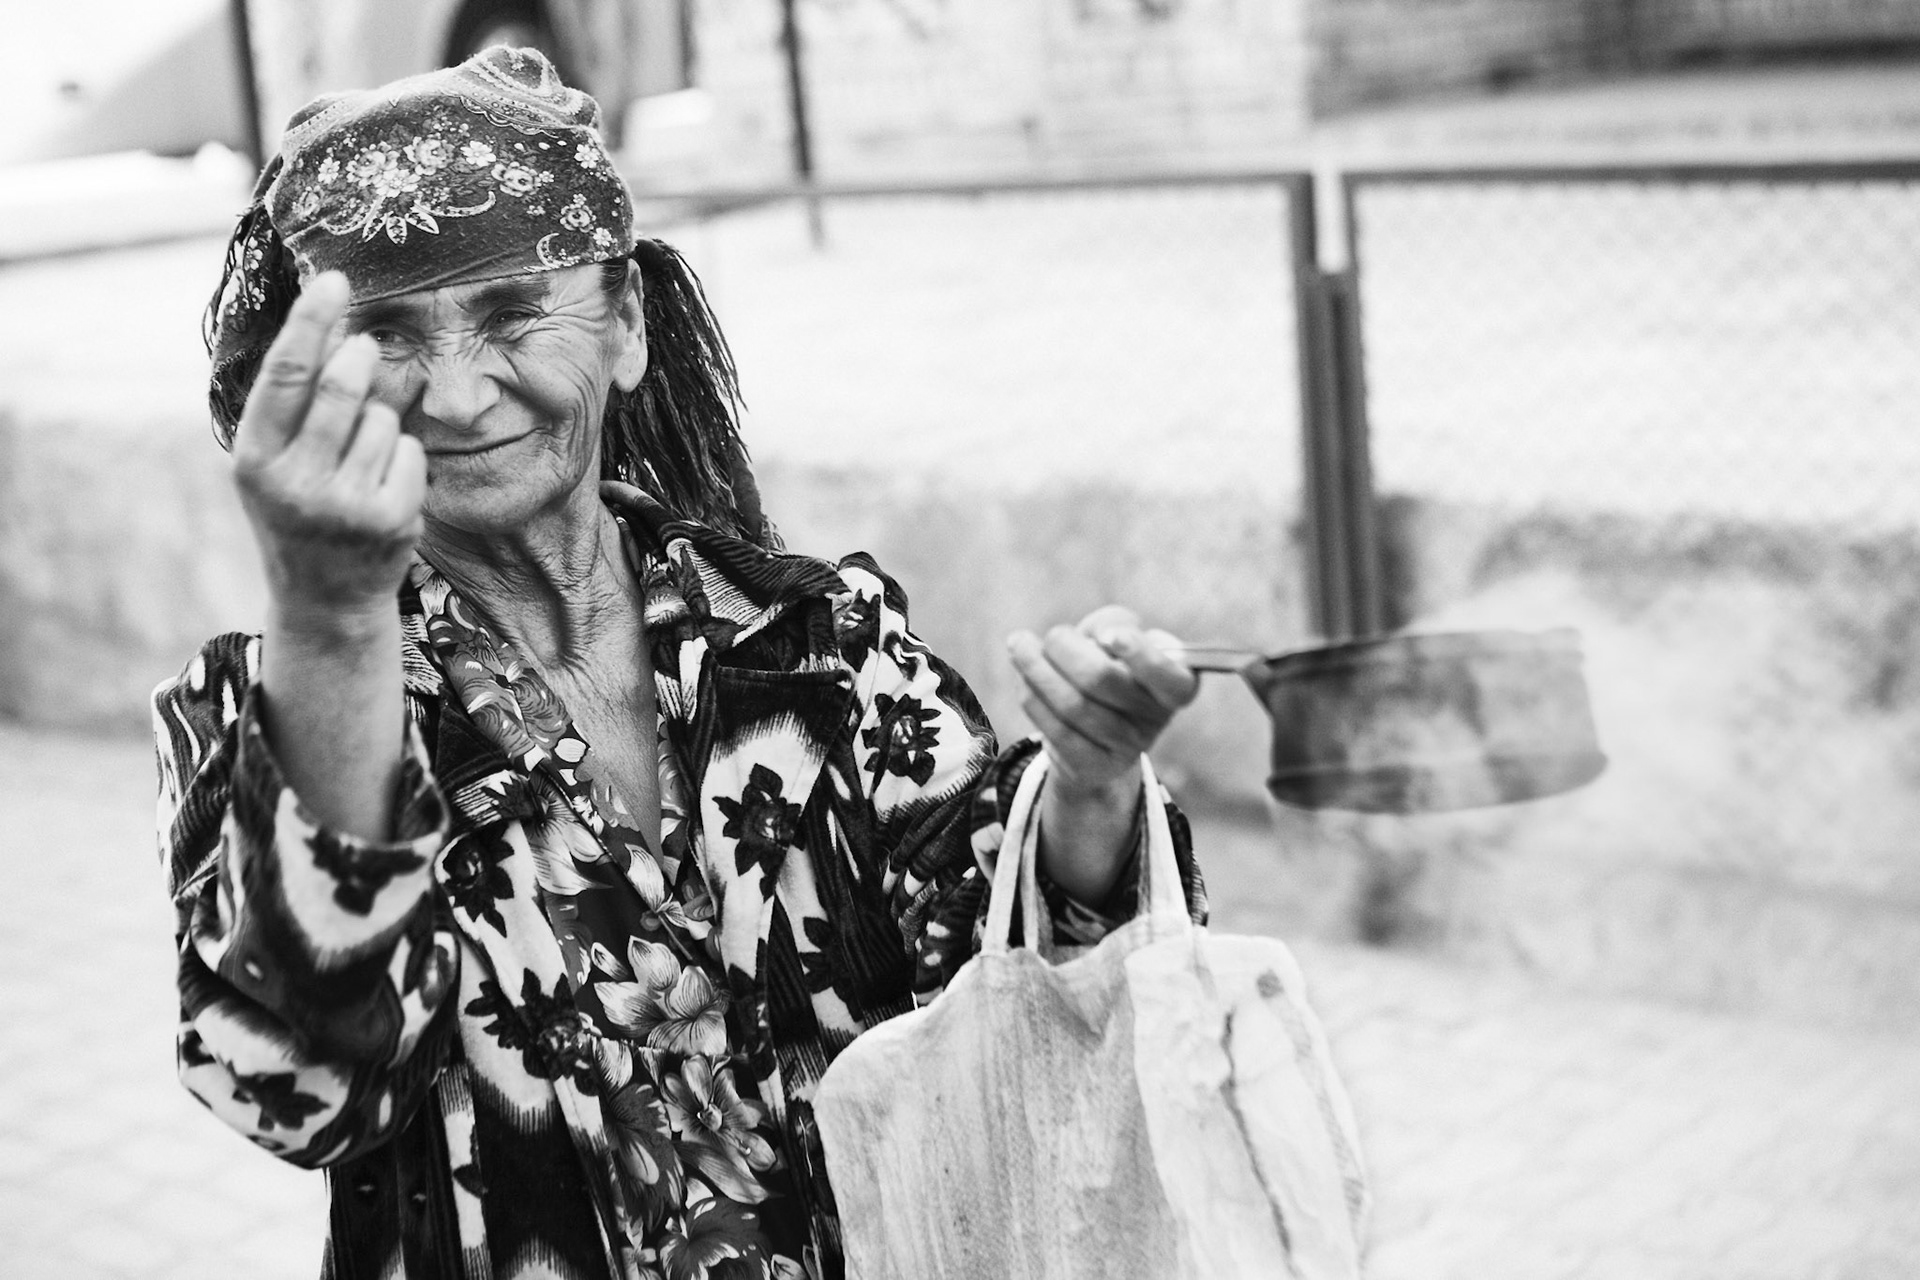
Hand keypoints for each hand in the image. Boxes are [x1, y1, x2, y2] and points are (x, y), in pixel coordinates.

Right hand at [231, 271, 426, 618]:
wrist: (325, 598)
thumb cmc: (300, 511)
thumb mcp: (275, 462)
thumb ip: (291, 404)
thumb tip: (326, 323)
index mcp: (255, 460)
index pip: (286, 374)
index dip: (312, 321)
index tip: (335, 279)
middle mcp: (294, 482)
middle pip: (343, 386)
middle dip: (359, 358)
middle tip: (365, 347)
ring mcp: (344, 503)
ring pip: (382, 418)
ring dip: (380, 420)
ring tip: (359, 456)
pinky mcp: (389, 519)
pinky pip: (410, 451)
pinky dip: (403, 456)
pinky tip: (383, 485)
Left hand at [1006, 605, 1199, 796]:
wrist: (1096, 729)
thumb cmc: (1110, 666)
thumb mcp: (1121, 636)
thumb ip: (1115, 622)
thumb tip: (1102, 635)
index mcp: (1175, 685)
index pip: (1169, 678)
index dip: (1141, 656)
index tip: (1111, 636)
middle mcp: (1155, 720)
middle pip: (1101, 679)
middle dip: (1065, 648)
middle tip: (1052, 636)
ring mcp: (1124, 748)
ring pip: (1070, 703)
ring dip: (1036, 668)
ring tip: (1020, 645)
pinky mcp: (1091, 766)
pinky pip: (1052, 728)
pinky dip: (1032, 695)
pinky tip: (1024, 676)